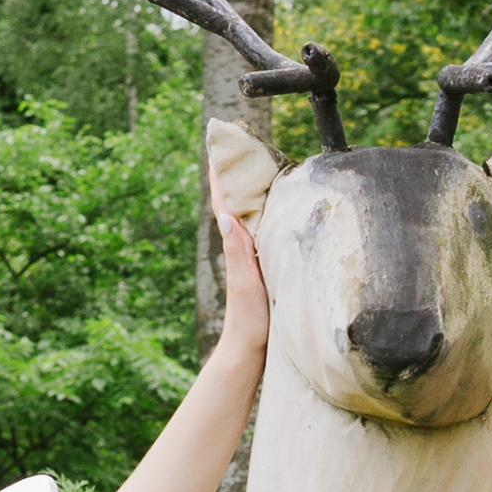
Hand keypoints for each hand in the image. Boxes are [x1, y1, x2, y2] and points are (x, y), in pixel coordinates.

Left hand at [210, 159, 267, 363]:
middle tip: (237, 142)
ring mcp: (250, 255)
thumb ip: (236, 253)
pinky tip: (273, 206)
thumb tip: (226, 218)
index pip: (225, 202)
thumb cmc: (248, 320)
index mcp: (235, 246)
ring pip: (248, 213)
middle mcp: (240, 246)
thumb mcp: (244, 284)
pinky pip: (261, 229)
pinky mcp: (262, 265)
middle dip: (235, 172)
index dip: (221, 174)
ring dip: (248, 187)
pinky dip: (264, 210)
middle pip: (235, 201)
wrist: (249, 349)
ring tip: (255, 162)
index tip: (219, 146)